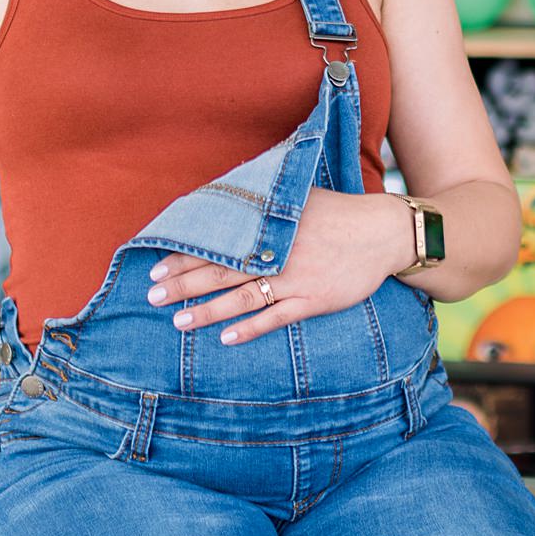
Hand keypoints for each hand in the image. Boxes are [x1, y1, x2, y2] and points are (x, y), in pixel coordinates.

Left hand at [146, 188, 410, 346]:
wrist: (382, 232)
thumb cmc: (336, 213)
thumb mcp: (297, 197)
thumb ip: (262, 206)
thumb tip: (223, 202)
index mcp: (269, 225)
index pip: (216, 242)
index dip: (184, 256)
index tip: (156, 268)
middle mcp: (277, 251)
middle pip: (221, 270)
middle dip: (184, 285)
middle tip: (152, 297)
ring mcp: (294, 278)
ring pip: (243, 297)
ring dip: (209, 311)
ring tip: (179, 323)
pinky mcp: (314, 300)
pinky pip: (276, 317)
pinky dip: (251, 328)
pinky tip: (228, 338)